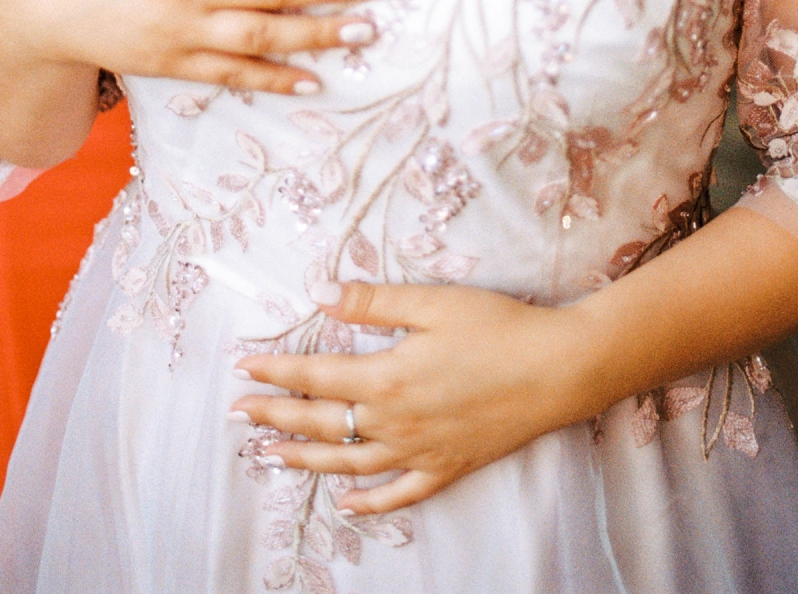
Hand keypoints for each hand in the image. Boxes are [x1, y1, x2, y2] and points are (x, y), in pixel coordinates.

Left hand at [230, 280, 594, 513]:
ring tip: (271, 455)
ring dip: (306, 458)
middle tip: (239, 414)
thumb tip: (319, 292)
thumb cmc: (497, 327)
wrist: (558, 369)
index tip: (244, 368)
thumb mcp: (432, 303)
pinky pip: (401, 494)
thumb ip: (372, 301)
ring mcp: (421, 451)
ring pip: (350, 463)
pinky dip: (370, 504)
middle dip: (275, 416)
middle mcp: (396, 422)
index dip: (276, 372)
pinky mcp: (449, 466)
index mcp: (387, 377)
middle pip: (323, 422)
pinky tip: (346, 504)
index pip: (315, 377)